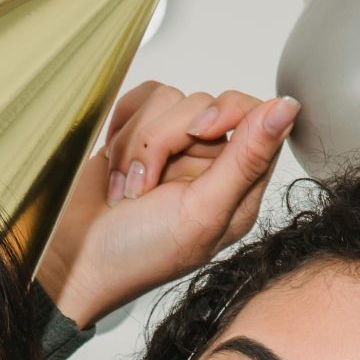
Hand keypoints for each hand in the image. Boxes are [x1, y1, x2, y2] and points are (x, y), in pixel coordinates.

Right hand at [35, 82, 297, 331]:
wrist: (72, 260)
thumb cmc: (137, 255)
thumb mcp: (201, 213)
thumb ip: (246, 160)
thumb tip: (287, 108)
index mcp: (239, 187)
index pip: (257, 118)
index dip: (228, 113)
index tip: (200, 133)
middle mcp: (211, 165)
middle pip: (207, 105)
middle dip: (168, 139)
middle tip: (149, 184)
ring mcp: (174, 150)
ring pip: (169, 101)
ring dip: (138, 145)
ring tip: (127, 188)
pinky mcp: (140, 136)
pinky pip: (142, 99)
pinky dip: (123, 130)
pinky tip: (116, 168)